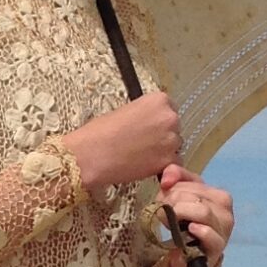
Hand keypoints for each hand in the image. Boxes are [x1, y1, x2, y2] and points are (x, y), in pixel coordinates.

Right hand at [58, 90, 181, 192]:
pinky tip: (144, 166)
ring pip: (175, 147)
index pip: (169, 109)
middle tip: (142, 144)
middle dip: (162, 136)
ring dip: (163, 152)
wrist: (91, 155)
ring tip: (141, 156)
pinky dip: (162, 167)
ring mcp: (172, 140)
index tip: (148, 128)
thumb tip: (149, 124)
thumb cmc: (99, 132)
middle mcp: (170, 117)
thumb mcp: (124, 111)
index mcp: (159, 100)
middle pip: (174, 128)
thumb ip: (144, 114)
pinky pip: (173, 164)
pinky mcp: (169, 161)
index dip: (157, 121)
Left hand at [158, 162, 233, 266]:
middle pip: (194, 195)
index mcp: (218, 195)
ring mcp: (224, 228)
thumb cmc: (184, 227)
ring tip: (170, 224)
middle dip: (172, 202)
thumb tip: (166, 179)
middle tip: (163, 214)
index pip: (192, 181)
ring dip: (179, 215)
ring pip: (202, 211)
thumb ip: (175, 178)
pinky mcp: (218, 246)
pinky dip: (198, 230)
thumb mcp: (179, 198)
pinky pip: (209, 233)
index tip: (162, 200)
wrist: (187, 259)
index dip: (172, 189)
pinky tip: (189, 230)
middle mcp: (225, 209)